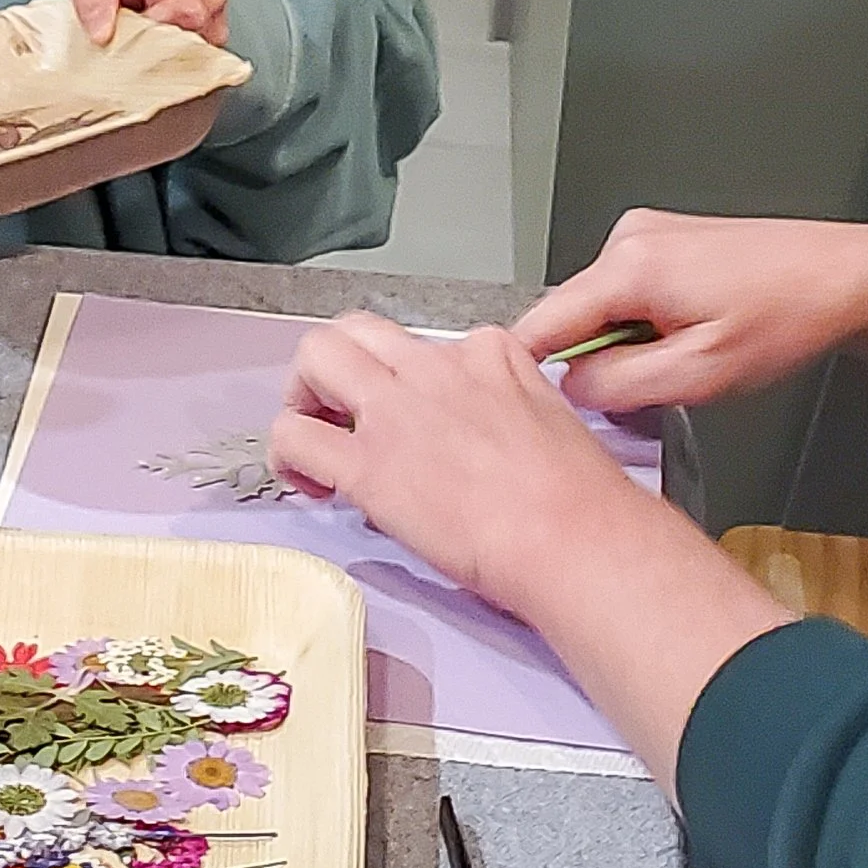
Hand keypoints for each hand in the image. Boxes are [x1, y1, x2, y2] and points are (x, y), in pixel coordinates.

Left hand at [270, 315, 621, 618]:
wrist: (575, 538)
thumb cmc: (579, 498)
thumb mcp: (553, 416)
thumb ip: (512, 401)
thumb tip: (484, 429)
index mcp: (487, 354)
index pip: (423, 345)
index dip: (404, 384)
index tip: (411, 422)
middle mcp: (434, 368)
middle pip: (355, 330)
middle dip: (336, 366)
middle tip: (339, 412)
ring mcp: (395, 410)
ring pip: (315, 356)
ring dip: (304, 395)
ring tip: (317, 440)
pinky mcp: (366, 464)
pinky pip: (294, 435)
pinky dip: (287, 455)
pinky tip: (312, 484)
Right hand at [513, 209, 867, 416]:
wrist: (844, 277)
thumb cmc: (789, 315)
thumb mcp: (699, 375)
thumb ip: (617, 385)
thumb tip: (570, 386)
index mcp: (630, 266)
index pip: (539, 323)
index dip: (531, 369)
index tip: (533, 404)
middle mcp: (629, 238)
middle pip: (570, 316)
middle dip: (598, 358)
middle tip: (653, 383)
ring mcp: (645, 234)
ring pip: (600, 308)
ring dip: (627, 341)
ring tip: (686, 353)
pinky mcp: (662, 239)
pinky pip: (626, 293)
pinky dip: (646, 322)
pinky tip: (693, 330)